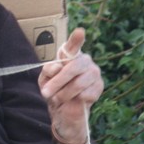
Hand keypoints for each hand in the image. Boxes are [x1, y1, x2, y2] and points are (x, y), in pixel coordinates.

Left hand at [38, 28, 102, 143]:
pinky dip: (74, 100)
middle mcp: (84, 61)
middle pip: (73, 67)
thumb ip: (48, 71)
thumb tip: (57, 66)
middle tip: (45, 93)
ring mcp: (94, 73)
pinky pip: (85, 94)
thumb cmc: (53, 90)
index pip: (73, 46)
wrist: (63, 111)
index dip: (76, 39)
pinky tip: (72, 100)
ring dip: (64, 93)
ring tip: (57, 98)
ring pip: (78, 83)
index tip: (80, 32)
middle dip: (58, 82)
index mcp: (70, 55)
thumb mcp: (44, 80)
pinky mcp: (99, 87)